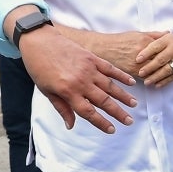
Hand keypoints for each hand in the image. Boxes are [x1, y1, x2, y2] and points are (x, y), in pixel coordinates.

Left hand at [19, 27, 136, 133]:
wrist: (38, 40)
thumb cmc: (38, 67)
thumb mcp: (46, 90)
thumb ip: (61, 108)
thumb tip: (70, 125)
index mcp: (68, 92)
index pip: (88, 112)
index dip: (101, 122)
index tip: (112, 130)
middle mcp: (81, 82)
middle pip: (103, 101)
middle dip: (118, 113)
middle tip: (129, 121)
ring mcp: (88, 68)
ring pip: (110, 86)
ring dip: (123, 96)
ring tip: (134, 105)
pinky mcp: (91, 57)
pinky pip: (109, 68)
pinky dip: (121, 75)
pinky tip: (131, 82)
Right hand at [93, 31, 166, 77]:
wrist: (104, 48)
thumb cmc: (120, 40)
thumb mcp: (137, 33)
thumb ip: (154, 34)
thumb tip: (168, 33)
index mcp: (145, 41)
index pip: (164, 48)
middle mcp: (143, 52)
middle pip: (162, 60)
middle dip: (171, 63)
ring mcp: (138, 62)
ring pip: (156, 70)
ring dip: (163, 72)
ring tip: (170, 73)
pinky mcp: (132, 70)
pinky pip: (147, 76)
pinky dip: (153, 78)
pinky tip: (158, 78)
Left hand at [136, 30, 172, 86]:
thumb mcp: (166, 36)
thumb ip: (154, 40)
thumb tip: (138, 45)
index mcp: (168, 39)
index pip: (155, 46)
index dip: (146, 53)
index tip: (137, 59)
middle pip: (161, 59)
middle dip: (149, 67)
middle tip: (140, 73)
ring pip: (167, 69)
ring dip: (156, 77)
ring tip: (146, 82)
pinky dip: (165, 81)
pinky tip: (157, 85)